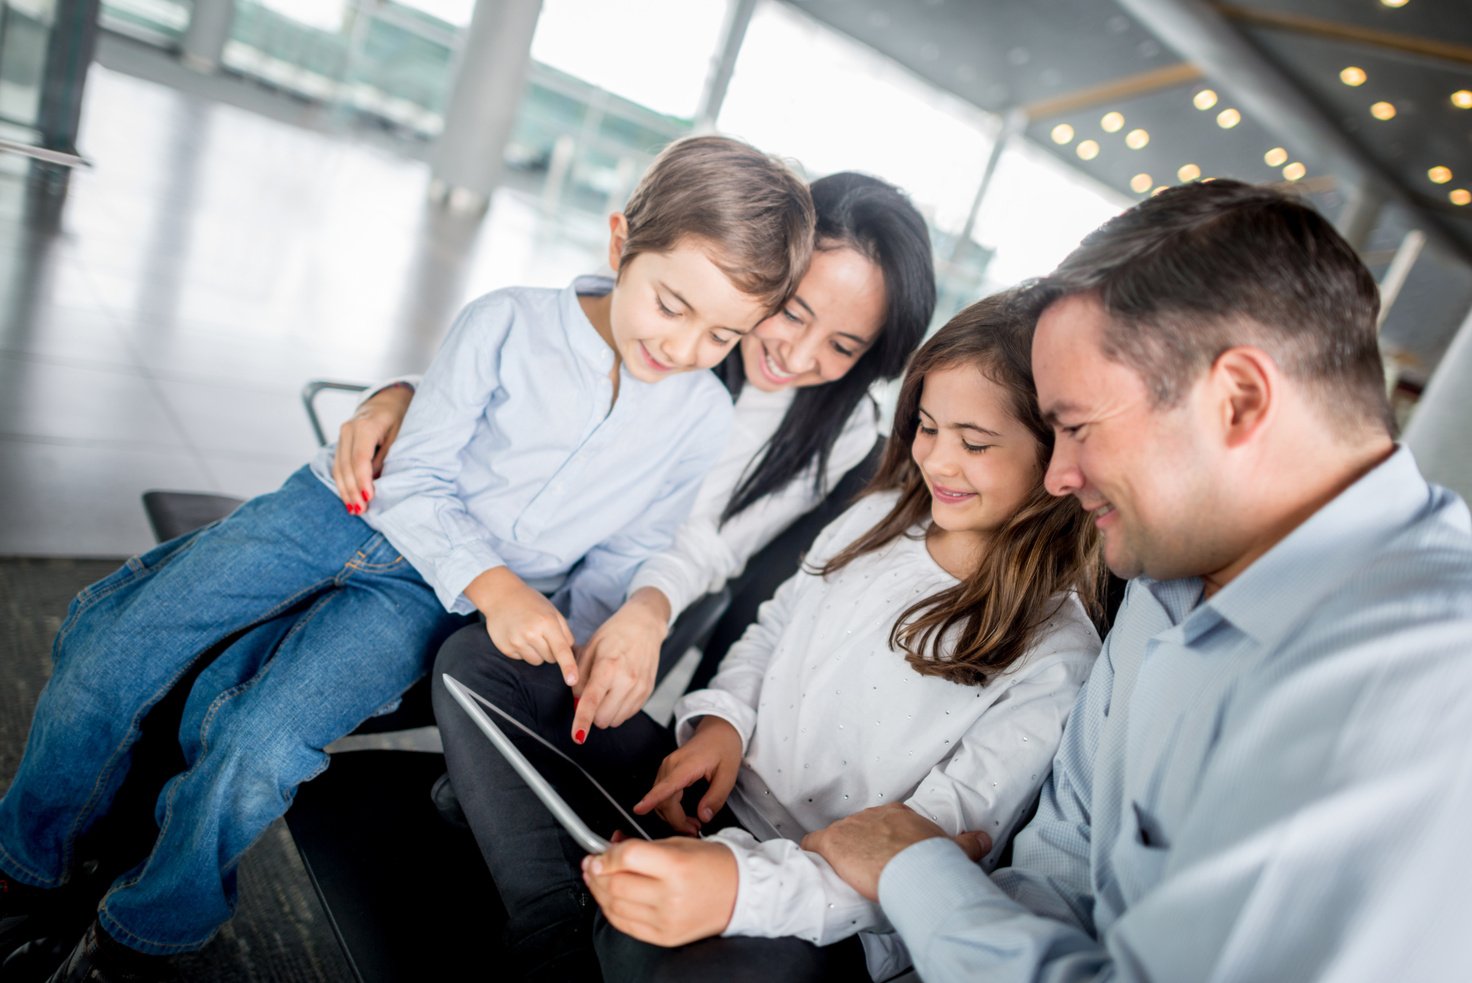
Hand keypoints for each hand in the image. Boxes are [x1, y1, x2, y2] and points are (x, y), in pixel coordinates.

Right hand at [331, 382, 413, 512]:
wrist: (386, 400)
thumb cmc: (399, 417)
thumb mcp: (399, 434)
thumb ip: (386, 456)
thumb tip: (376, 481)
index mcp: (365, 426)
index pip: (360, 459)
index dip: (363, 480)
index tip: (368, 498)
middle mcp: (348, 430)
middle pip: (346, 466)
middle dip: (352, 490)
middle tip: (360, 510)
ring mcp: (341, 435)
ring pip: (338, 468)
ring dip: (345, 490)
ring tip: (353, 509)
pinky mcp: (340, 442)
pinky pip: (338, 465)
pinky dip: (342, 482)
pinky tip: (348, 497)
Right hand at [465, 567, 577, 686]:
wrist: (501, 596)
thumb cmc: (531, 603)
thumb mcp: (553, 611)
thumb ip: (565, 632)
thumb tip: (570, 652)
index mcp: (547, 622)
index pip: (561, 650)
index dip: (568, 667)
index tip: (572, 681)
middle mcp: (531, 633)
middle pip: (551, 658)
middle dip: (551, 650)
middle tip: (542, 634)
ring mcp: (517, 641)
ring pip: (537, 662)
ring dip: (537, 653)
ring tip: (530, 635)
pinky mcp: (506, 648)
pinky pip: (523, 659)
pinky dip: (524, 651)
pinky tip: (518, 636)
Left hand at [570, 589, 670, 742]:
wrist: (644, 625)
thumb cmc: (614, 634)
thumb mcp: (590, 648)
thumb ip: (580, 677)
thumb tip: (577, 701)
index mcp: (608, 667)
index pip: (592, 702)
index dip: (582, 721)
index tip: (577, 737)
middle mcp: (627, 680)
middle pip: (603, 718)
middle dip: (592, 714)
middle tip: (590, 696)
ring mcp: (640, 688)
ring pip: (616, 720)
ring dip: (605, 713)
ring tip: (605, 692)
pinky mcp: (647, 692)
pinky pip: (628, 714)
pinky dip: (617, 710)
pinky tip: (616, 692)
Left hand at [582, 837, 737, 945]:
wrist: (742, 893)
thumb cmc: (715, 865)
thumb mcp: (681, 843)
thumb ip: (643, 847)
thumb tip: (611, 850)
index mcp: (677, 866)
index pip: (627, 858)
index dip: (606, 855)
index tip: (598, 853)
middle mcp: (671, 895)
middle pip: (616, 884)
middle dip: (597, 873)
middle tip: (592, 864)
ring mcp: (667, 919)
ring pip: (615, 906)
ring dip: (599, 891)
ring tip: (597, 880)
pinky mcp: (665, 936)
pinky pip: (626, 925)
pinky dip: (612, 911)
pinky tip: (610, 899)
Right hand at [633, 717, 741, 834]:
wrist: (719, 730)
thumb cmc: (723, 747)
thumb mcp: (728, 774)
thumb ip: (716, 798)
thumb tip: (704, 816)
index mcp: (686, 764)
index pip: (666, 786)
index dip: (651, 800)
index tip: (639, 809)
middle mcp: (671, 765)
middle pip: (662, 800)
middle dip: (675, 820)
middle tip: (694, 830)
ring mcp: (667, 767)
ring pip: (660, 799)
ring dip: (672, 816)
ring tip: (692, 824)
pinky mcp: (667, 770)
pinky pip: (662, 793)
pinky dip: (670, 807)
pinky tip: (684, 814)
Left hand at [801, 803, 990, 901]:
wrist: (912, 869)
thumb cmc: (931, 860)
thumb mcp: (954, 849)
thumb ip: (968, 843)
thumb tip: (985, 838)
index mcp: (899, 815)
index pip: (885, 822)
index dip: (884, 839)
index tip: (887, 853)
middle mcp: (873, 815)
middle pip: (860, 829)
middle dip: (862, 846)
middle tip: (869, 868)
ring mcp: (850, 826)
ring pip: (839, 837)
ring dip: (840, 852)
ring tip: (845, 873)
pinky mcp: (832, 842)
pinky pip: (813, 843)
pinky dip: (812, 853)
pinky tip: (815, 864)